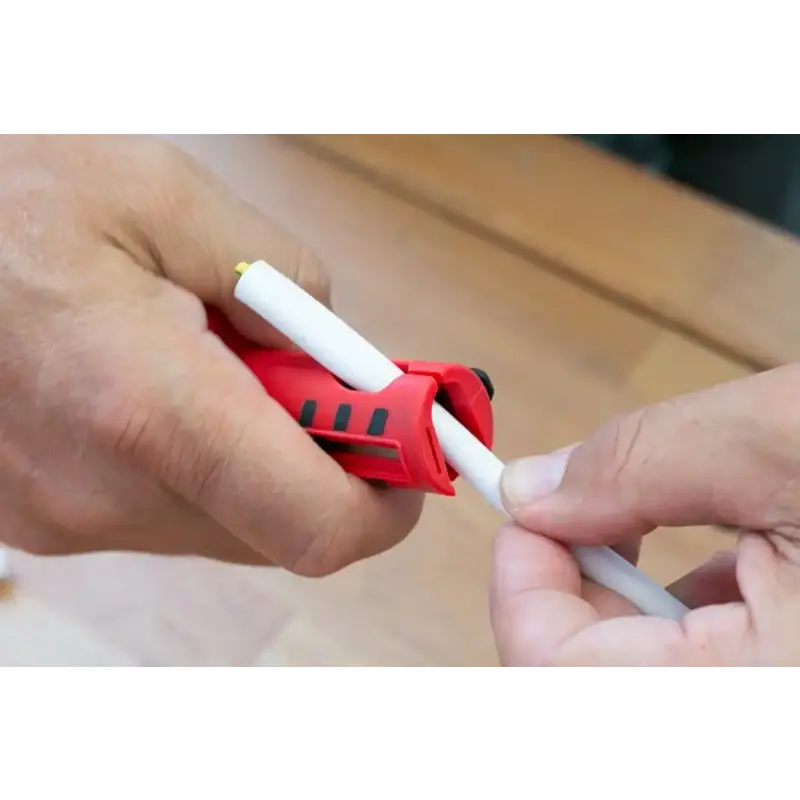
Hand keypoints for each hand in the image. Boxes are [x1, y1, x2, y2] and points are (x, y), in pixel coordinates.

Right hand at [0, 134, 421, 573]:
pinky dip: (201, 464)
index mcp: (144, 409)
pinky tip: (170, 392)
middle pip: (281, 528)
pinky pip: (165, 511)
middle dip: (331, 467)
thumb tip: (341, 359)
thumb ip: (289, 286)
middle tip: (338, 395)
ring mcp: (62, 515)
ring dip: (263, 460)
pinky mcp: (40, 514)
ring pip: (225, 522)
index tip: (414, 458)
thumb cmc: (15, 197)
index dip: (388, 502)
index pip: (316, 523)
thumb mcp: (170, 199)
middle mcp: (99, 489)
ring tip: (232, 370)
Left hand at [491, 365, 799, 665]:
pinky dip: (687, 604)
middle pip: (595, 661)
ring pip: (646, 658)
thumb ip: (637, 466)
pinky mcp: (785, 661)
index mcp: (755, 673)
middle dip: (573, 573)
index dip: (520, 579)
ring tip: (643, 517)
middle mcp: (764, 690)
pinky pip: (704, 653)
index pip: (556, 661)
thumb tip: (533, 487)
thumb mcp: (770, 443)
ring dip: (629, 588)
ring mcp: (778, 677)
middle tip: (581, 503)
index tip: (523, 509)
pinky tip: (714, 549)